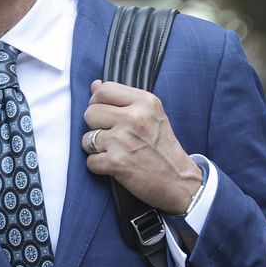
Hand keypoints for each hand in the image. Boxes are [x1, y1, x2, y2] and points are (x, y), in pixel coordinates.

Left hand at [82, 80, 203, 213]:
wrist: (178, 181)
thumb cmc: (164, 149)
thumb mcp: (152, 115)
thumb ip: (123, 99)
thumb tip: (94, 85)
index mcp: (145, 102)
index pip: (104, 90)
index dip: (98, 102)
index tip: (105, 113)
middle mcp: (134, 118)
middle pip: (90, 112)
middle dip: (95, 126)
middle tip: (112, 136)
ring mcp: (123, 140)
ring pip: (86, 138)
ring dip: (96, 148)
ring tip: (116, 152)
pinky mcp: (116, 162)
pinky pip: (90, 161)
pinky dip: (99, 166)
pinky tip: (116, 166)